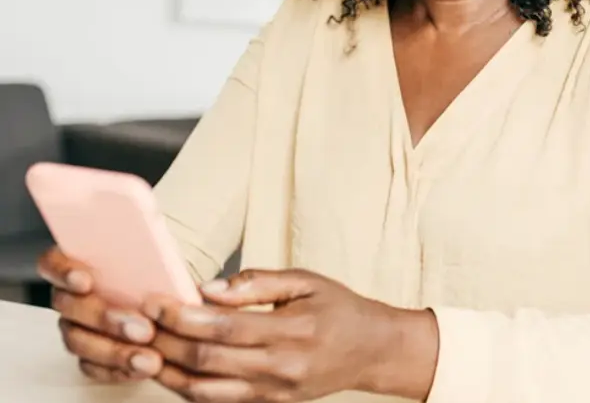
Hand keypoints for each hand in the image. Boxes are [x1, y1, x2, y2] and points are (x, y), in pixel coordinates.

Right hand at [37, 246, 162, 382]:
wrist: (167, 291)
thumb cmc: (154, 263)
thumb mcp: (152, 244)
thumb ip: (146, 235)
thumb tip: (154, 219)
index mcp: (78, 262)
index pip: (52, 262)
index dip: (63, 271)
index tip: (86, 280)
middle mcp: (70, 296)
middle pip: (71, 308)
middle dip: (106, 319)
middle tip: (143, 327)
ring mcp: (76, 327)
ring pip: (80, 341)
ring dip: (115, 350)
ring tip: (149, 357)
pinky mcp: (88, 354)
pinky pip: (93, 367)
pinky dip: (117, 369)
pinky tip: (142, 367)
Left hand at [144, 268, 438, 402]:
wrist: (370, 350)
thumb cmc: (338, 307)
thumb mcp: (306, 281)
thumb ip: (258, 283)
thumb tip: (209, 288)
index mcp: (291, 331)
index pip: (223, 328)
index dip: (183, 316)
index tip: (154, 300)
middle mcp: (279, 370)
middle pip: (207, 363)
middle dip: (165, 342)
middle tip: (136, 322)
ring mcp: (272, 395)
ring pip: (204, 391)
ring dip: (167, 371)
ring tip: (141, 348)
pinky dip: (187, 388)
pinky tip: (169, 369)